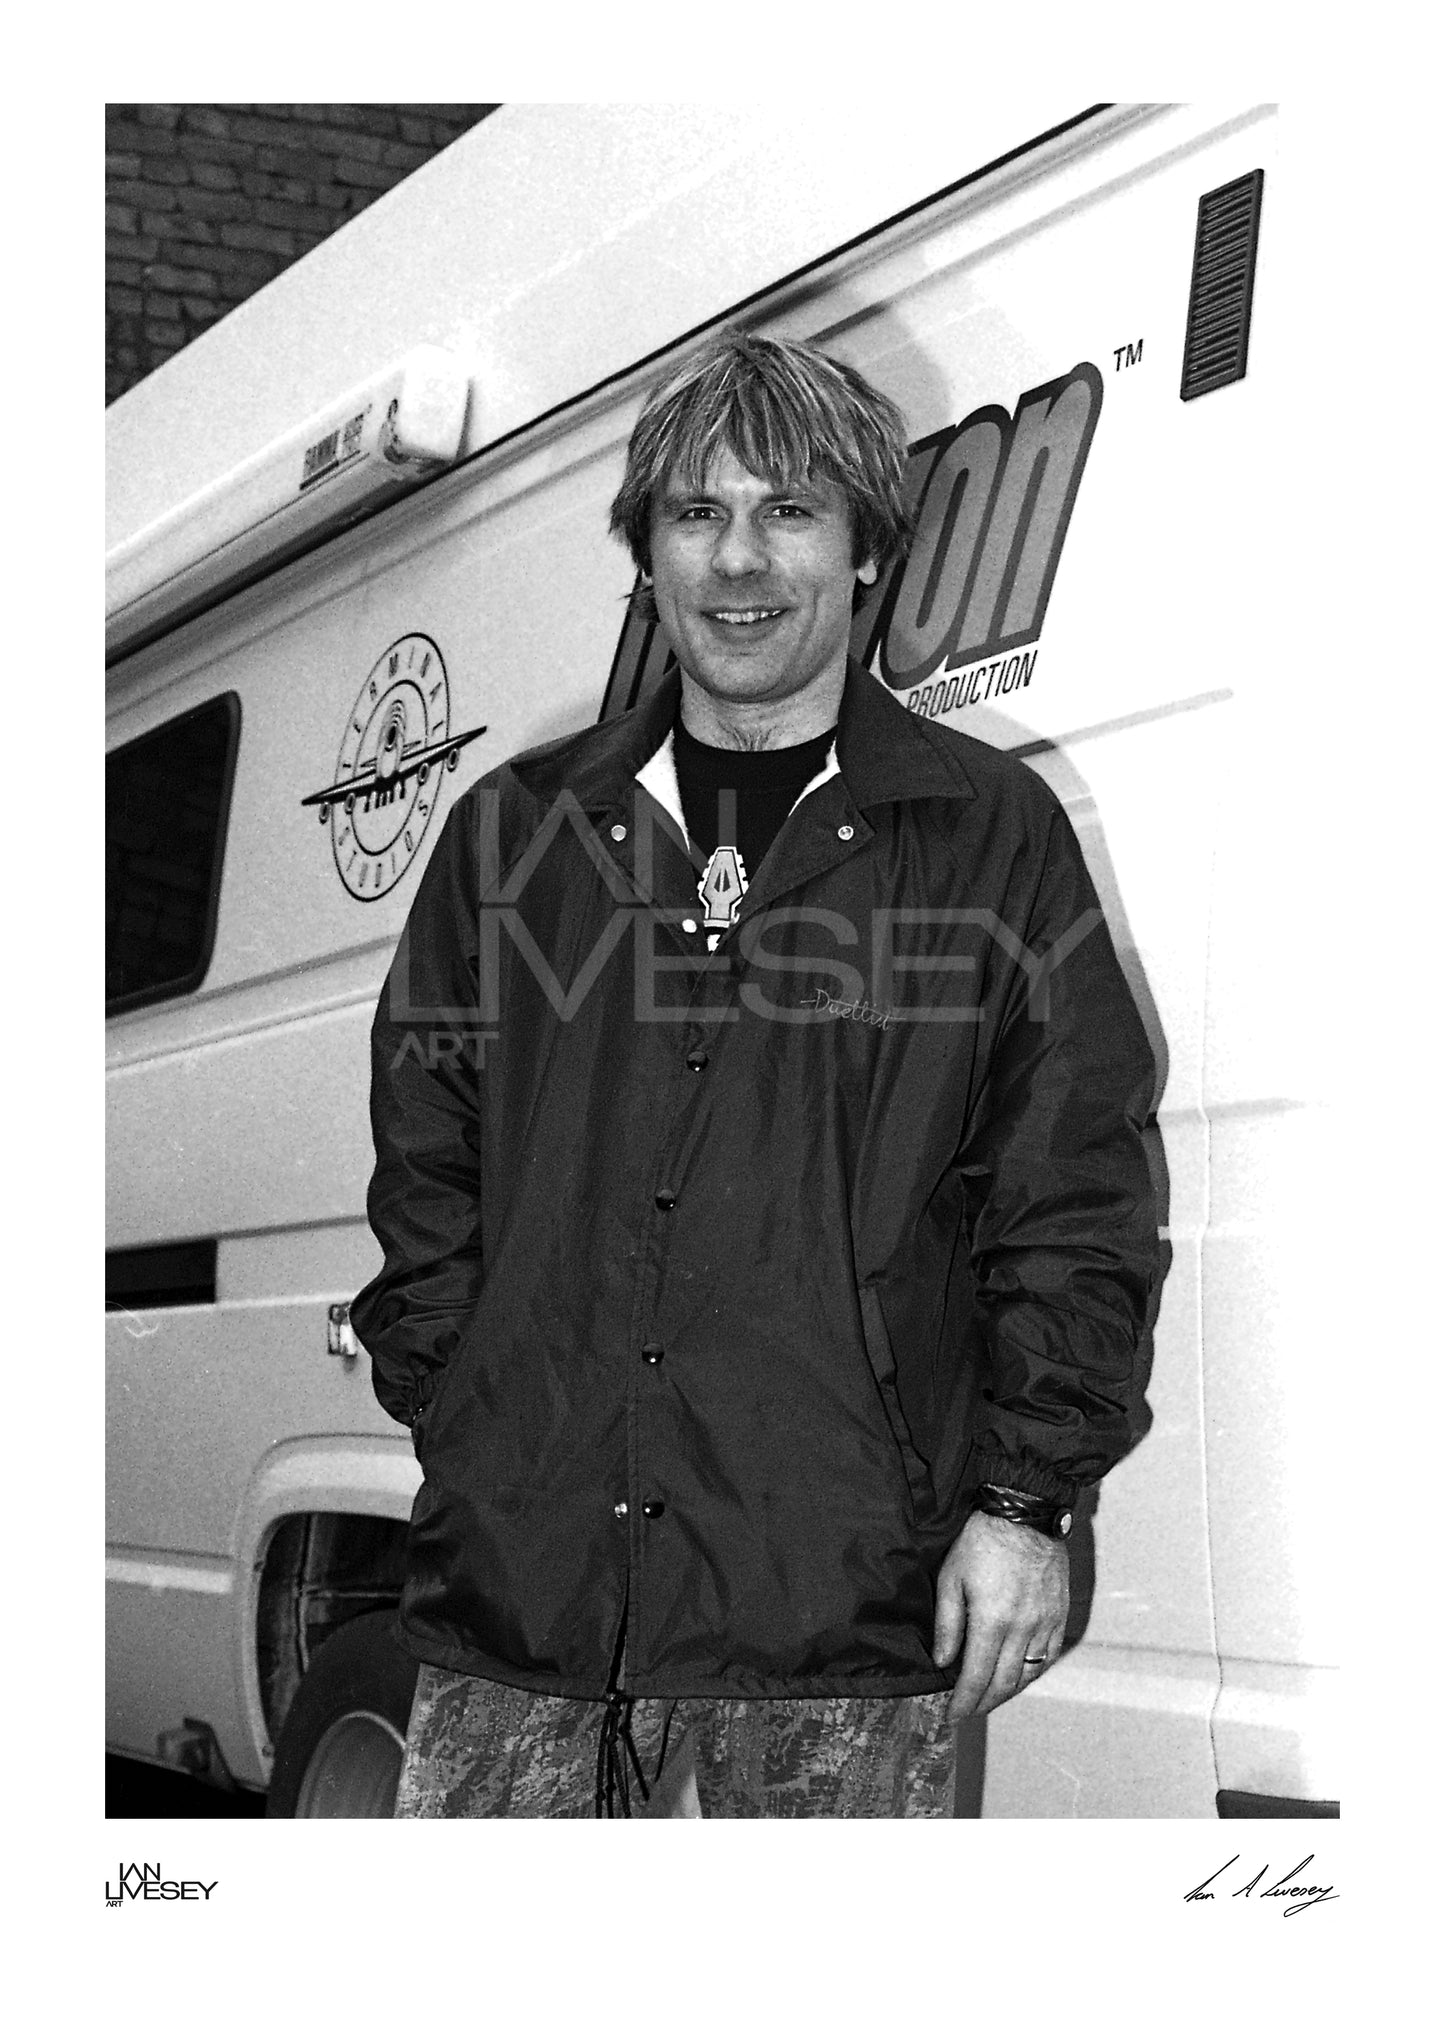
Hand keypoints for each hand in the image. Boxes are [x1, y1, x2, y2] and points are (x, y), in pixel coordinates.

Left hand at [932, 1510, 1069, 1720]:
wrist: (1025, 1513)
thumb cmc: (983, 1540)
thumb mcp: (951, 1577)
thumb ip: (947, 1623)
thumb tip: (943, 1661)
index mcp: (992, 1621)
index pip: (977, 1677)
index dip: (964, 1702)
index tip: (953, 1715)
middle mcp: (1022, 1628)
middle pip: (1004, 1683)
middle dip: (984, 1703)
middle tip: (969, 1711)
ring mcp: (1045, 1623)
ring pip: (1028, 1675)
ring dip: (1008, 1693)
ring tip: (990, 1698)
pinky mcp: (1059, 1615)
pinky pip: (1049, 1657)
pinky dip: (1033, 1673)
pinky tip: (1020, 1676)